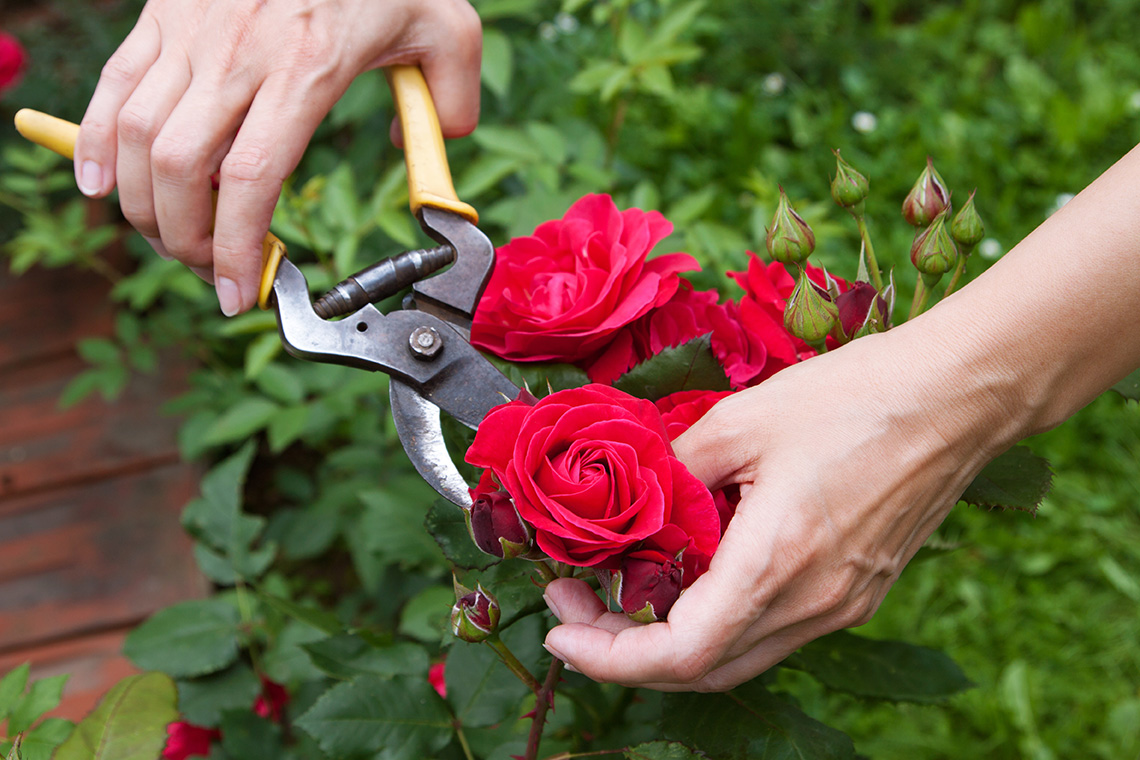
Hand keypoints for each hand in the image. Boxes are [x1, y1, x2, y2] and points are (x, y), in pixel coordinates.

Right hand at [75, 0, 481, 314]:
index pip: (254, 179)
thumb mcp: (445, 26)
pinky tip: (99, 185)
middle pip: (182, 169)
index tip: (242, 293)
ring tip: (169, 238)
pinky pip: (113, 87)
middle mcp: (240, 53)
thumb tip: (427, 152)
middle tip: (212, 270)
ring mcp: (191, 32)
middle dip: (186, 240)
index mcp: (308, 67)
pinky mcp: (162, 15)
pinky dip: (95, 143)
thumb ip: (451, 100)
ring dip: (140, 204)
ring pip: (137, 135)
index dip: (238, 249)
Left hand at [541, 326, 1019, 690]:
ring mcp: (841, 605)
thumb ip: (674, 466)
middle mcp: (813, 602)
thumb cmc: (856, 396)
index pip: (680, 654)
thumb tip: (627, 492)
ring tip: (621, 593)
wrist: (958, 396)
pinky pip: (773, 630)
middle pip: (703, 671)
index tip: (560, 628)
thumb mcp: (742, 419)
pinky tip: (691, 576)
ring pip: (737, 657)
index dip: (608, 657)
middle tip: (576, 604)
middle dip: (625, 652)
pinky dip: (718, 621)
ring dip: (670, 641)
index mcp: (777, 561)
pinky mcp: (857, 592)